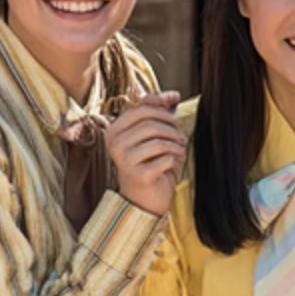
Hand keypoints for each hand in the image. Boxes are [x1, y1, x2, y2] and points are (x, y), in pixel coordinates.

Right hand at [104, 92, 186, 216]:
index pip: (140, 107)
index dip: (161, 106)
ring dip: (177, 145)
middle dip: (172, 127)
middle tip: (181, 137)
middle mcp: (114, 144)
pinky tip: (175, 165)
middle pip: (151, 123)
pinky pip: (166, 158)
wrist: (142, 201)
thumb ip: (159, 113)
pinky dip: (176, 160)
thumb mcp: (150, 136)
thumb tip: (173, 95)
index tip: (174, 109)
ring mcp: (125, 160)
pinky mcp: (139, 175)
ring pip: (160, 141)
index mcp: (113, 130)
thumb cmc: (148, 165)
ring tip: (180, 150)